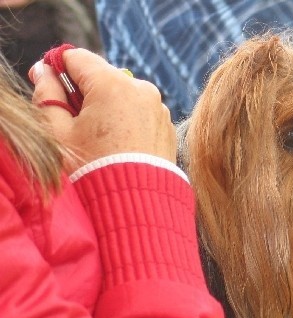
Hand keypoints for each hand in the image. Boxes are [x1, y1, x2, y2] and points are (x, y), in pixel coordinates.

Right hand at [29, 49, 175, 171]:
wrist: (134, 204)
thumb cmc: (93, 169)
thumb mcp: (59, 132)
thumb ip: (47, 95)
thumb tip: (45, 72)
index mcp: (112, 84)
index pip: (78, 58)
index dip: (59, 70)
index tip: (53, 90)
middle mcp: (141, 89)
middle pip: (103, 76)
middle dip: (85, 94)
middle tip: (76, 124)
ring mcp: (158, 108)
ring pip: (123, 96)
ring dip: (108, 109)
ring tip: (100, 141)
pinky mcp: (166, 126)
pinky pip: (141, 114)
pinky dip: (128, 123)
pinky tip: (120, 147)